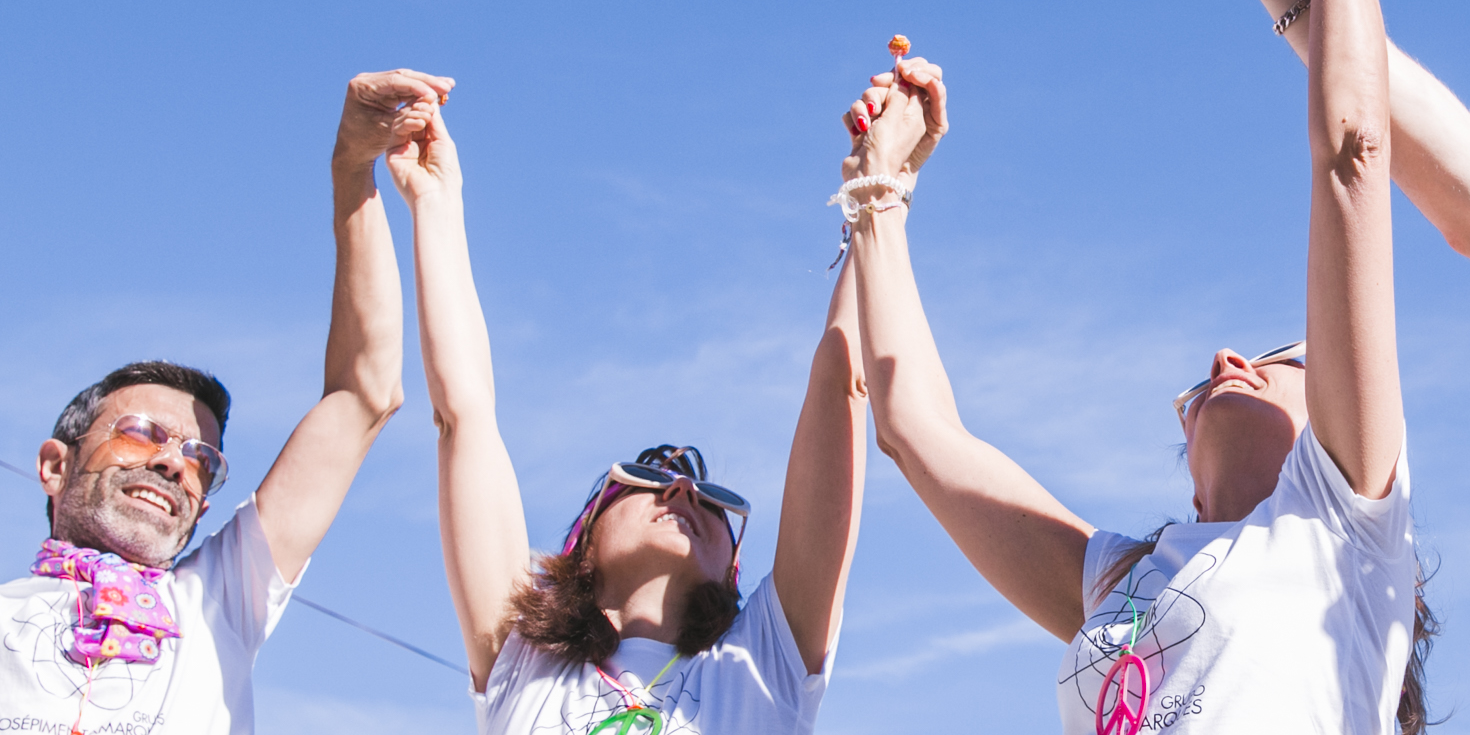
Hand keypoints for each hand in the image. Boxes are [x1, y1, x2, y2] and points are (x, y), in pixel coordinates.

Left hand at [333, 69, 454, 170]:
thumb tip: (431, 102)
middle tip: (448, 85)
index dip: (417, 87)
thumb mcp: (389, 128)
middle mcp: (368, 81)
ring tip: (448, 86)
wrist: (352, 151)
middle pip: (402, 77)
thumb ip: (408, 113)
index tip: (435, 94)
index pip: (395, 82)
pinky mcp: (383, 91)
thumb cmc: (366, 142)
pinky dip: (421, 91)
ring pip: (407, 80)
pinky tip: (438, 91)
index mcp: (362, 87)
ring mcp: (376, 85)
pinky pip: (406, 88)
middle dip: (427, 82)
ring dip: (428, 84)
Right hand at [385, 102, 461, 204]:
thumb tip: (430, 100)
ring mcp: (402, 147)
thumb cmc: (445, 171)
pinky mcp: (391, 152)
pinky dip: (407, 121)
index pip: (425, 118)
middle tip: (428, 102)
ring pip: (403, 120)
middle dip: (421, 106)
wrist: (435, 193)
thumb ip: (434, 121)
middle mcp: (414, 144)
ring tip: (426, 115)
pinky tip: (419, 122)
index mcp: (429, 143)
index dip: (428, 105)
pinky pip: (396, 130)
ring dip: (415, 113)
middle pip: (413, 117)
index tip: (434, 94)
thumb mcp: (442, 140)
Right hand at [841, 58, 947, 191]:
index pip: (913, 85)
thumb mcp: (897, 116)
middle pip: (886, 89)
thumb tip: (901, 77)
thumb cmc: (885, 148)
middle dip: (877, 93)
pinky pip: (855, 113)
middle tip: (874, 100)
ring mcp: (878, 124)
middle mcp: (897, 117)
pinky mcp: (862, 131)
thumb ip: (899, 93)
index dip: (906, 74)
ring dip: (862, 109)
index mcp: (914, 115)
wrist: (865, 178)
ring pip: (866, 99)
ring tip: (864, 125)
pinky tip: (855, 133)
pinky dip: (853, 120)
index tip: (900, 69)